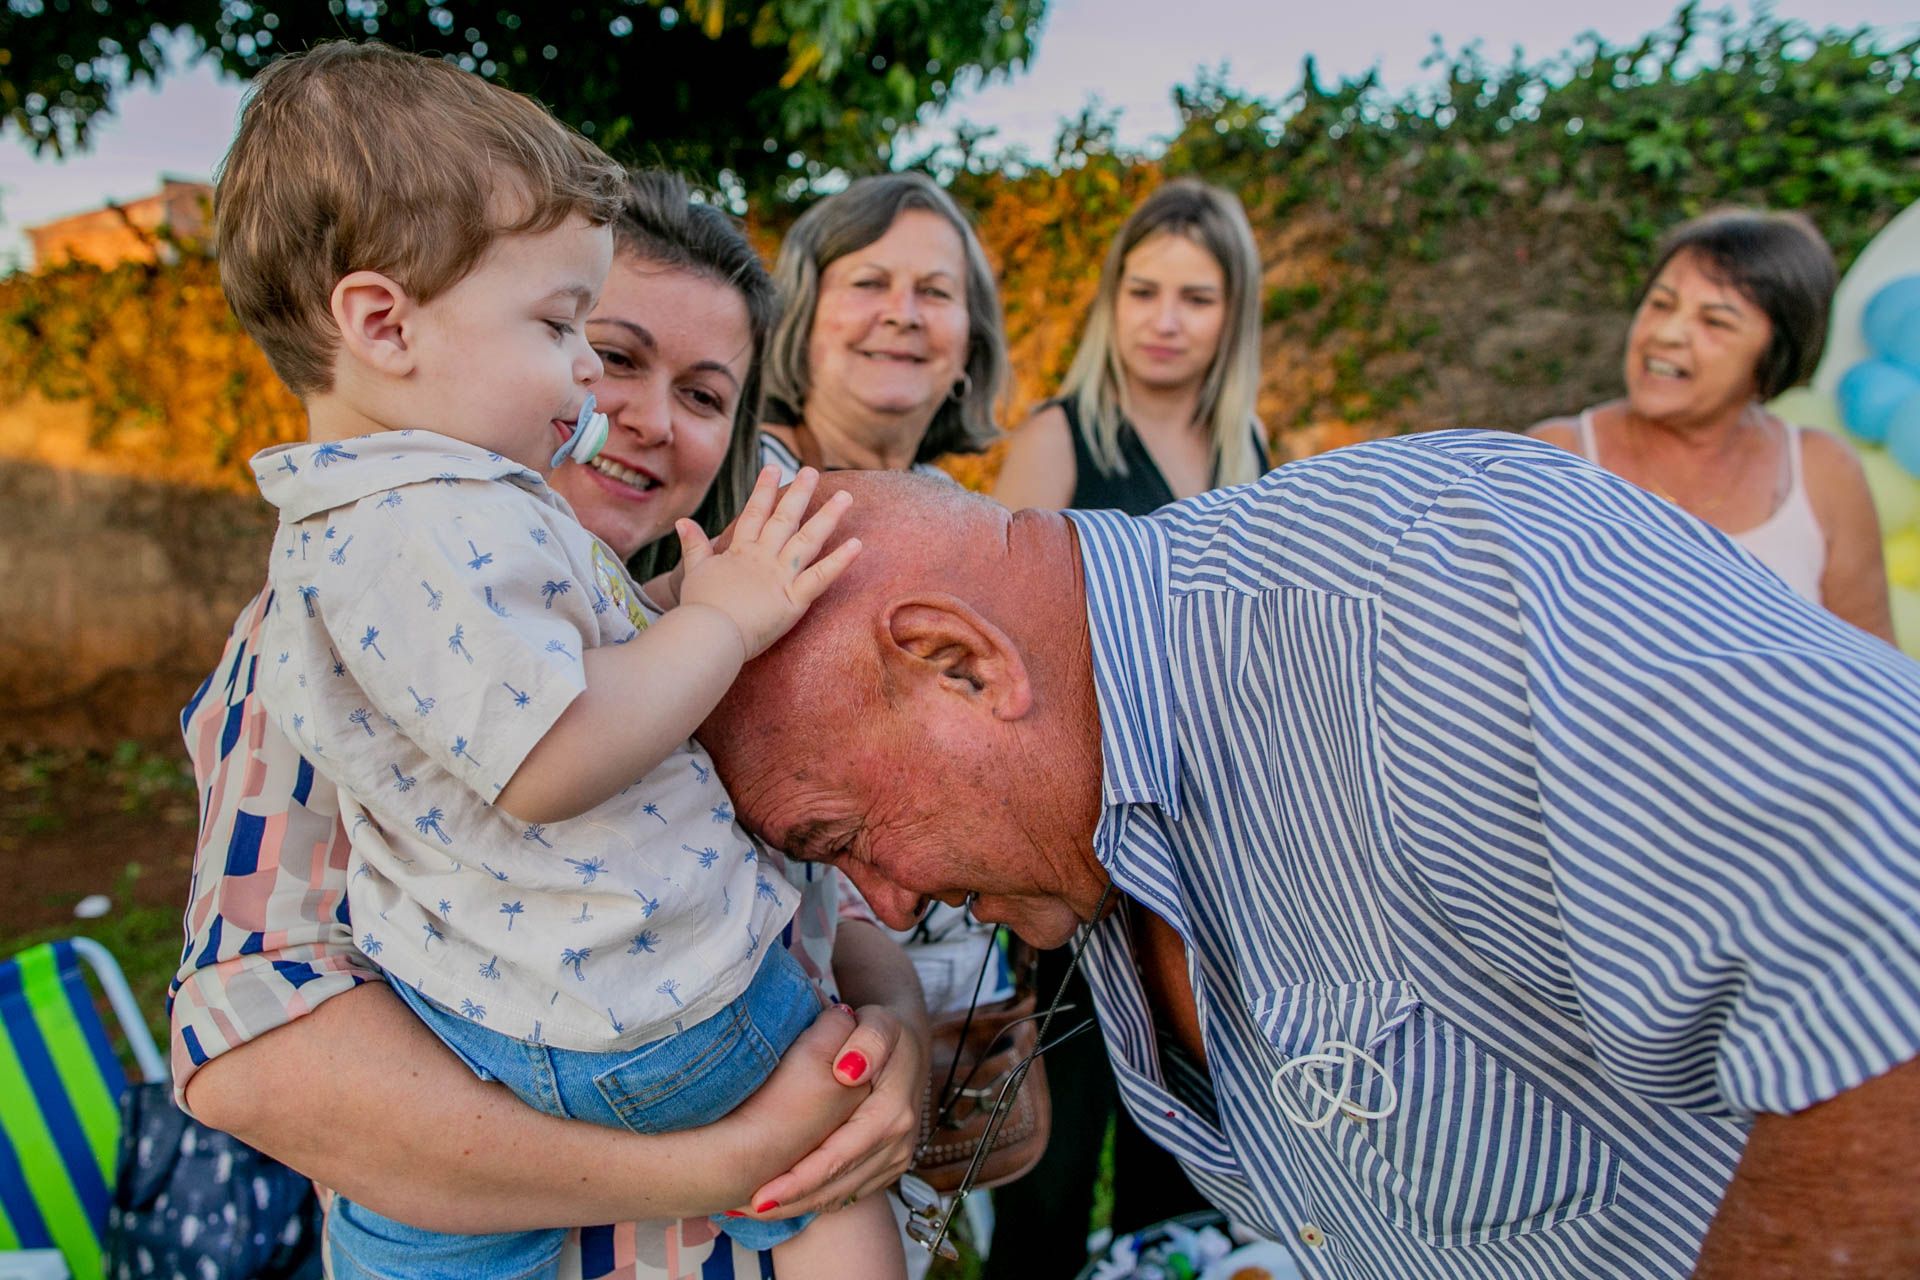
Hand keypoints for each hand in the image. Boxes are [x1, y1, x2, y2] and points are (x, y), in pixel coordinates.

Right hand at [676, 466, 860, 659]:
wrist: (707, 634)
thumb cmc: (699, 609)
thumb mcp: (693, 572)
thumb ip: (693, 546)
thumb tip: (683, 521)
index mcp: (740, 553)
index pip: (754, 514)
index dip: (764, 490)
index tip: (773, 469)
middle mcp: (763, 558)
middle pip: (784, 519)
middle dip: (800, 493)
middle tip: (813, 470)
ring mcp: (780, 576)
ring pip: (808, 540)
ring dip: (828, 517)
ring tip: (846, 496)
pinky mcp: (794, 600)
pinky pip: (821, 577)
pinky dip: (840, 561)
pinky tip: (857, 543)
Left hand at [737, 1001, 928, 1220]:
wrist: (908, 1045)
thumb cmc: (883, 1030)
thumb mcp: (879, 1022)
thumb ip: (868, 1041)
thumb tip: (847, 1072)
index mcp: (891, 1113)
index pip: (840, 1156)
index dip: (800, 1181)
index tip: (761, 1195)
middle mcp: (898, 1144)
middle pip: (837, 1185)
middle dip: (789, 1203)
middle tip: (738, 1209)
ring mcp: (896, 1159)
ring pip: (842, 1195)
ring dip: (797, 1207)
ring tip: (749, 1209)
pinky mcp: (888, 1166)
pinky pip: (849, 1192)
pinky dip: (815, 1199)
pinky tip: (782, 1200)